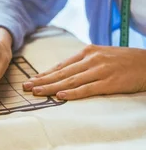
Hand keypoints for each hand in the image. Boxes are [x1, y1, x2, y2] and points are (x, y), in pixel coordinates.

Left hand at [23, 44, 145, 99]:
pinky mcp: (110, 82)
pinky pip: (88, 89)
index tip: (30, 80)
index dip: (44, 74)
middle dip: (42, 81)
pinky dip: (72, 93)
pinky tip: (60, 96)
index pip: (61, 65)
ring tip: (36, 92)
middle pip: (62, 73)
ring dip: (51, 87)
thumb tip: (65, 73)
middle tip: (25, 87)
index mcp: (88, 52)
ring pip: (70, 80)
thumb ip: (85, 63)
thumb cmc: (125, 61)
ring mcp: (100, 70)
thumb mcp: (102, 56)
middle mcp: (91, 60)